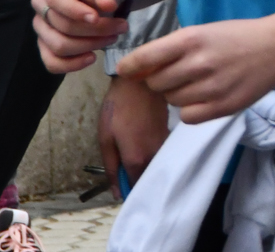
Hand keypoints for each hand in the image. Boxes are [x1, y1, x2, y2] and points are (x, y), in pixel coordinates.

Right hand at [32, 0, 129, 72]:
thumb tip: (109, 6)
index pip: (56, 0)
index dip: (76, 11)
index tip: (98, 18)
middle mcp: (39, 4)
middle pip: (62, 26)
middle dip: (95, 30)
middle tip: (122, 27)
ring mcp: (40, 26)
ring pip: (58, 46)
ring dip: (88, 46)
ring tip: (112, 38)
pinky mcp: (45, 44)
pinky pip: (51, 62)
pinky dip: (72, 65)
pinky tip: (92, 57)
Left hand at [99, 74, 169, 195]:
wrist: (140, 83)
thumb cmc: (118, 109)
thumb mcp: (106, 139)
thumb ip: (111, 168)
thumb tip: (117, 192)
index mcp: (137, 159)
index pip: (134, 188)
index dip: (125, 190)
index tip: (118, 184)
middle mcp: (154, 156)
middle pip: (145, 179)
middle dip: (134, 179)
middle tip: (120, 165)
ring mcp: (164, 145)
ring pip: (153, 166)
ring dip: (142, 166)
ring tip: (128, 149)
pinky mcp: (168, 135)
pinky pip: (158, 154)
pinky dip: (149, 155)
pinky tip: (139, 141)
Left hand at [115, 13, 274, 123]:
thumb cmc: (237, 37)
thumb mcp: (204, 32)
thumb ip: (172, 49)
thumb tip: (136, 69)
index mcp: (191, 39)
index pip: (145, 58)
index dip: (130, 66)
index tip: (126, 70)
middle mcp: (198, 63)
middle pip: (155, 83)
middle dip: (161, 79)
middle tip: (180, 73)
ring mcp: (210, 87)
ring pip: (171, 100)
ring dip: (178, 93)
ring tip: (199, 82)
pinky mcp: (222, 107)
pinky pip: (187, 116)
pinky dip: (191, 109)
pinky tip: (205, 97)